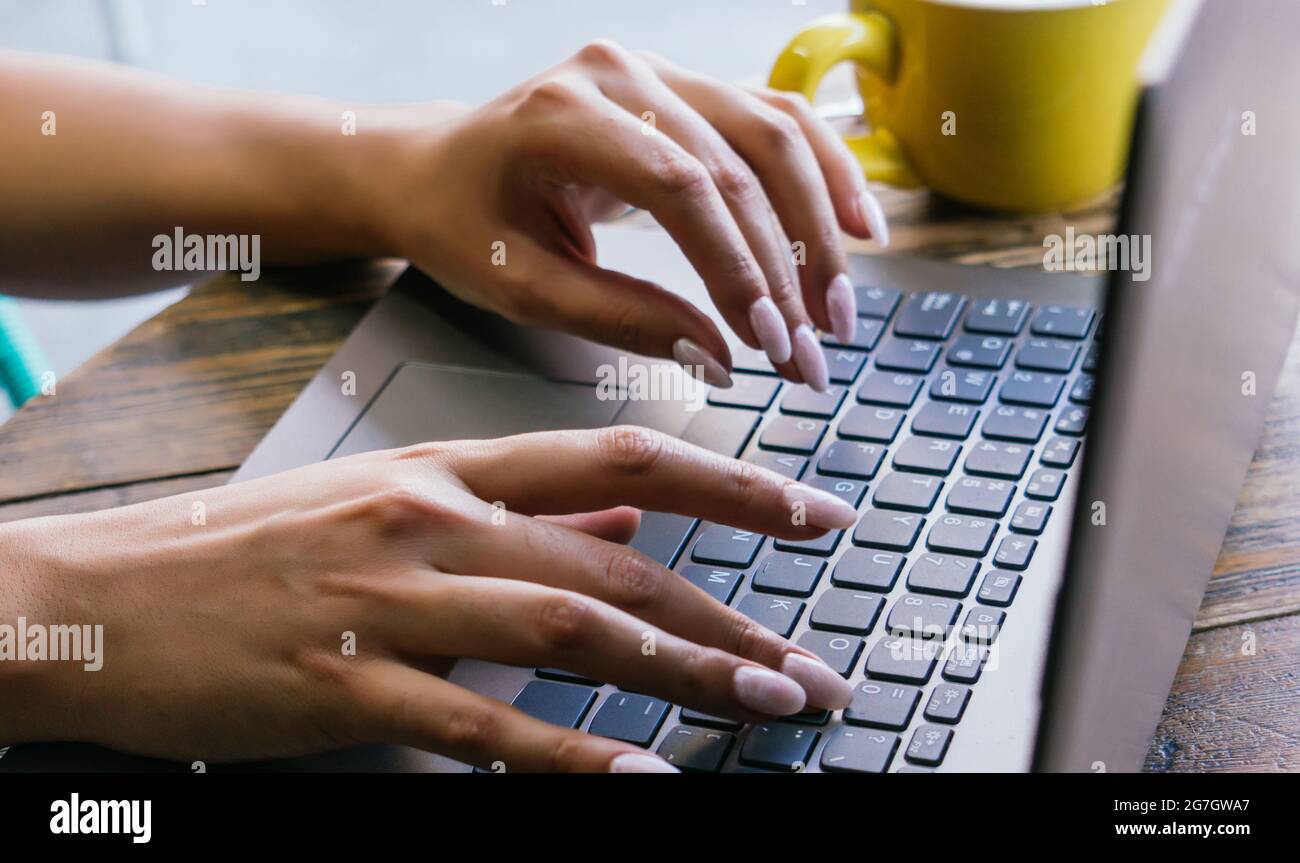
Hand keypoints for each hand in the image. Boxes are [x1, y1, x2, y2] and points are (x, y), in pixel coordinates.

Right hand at [1, 427, 856, 771]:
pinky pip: (482, 728)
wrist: (104, 594)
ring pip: (571, 632)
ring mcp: (393, 605)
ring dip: (682, 674)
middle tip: (808, 665)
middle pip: (617, 562)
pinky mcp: (350, 689)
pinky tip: (639, 779)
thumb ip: (519, 507)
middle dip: (731, 614)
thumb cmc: (250, 543)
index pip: (621, 453)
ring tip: (765, 706)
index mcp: (445, 469)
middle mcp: (433, 524)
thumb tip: (629, 518)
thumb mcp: (391, 498)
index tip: (811, 510)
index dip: (730, 482)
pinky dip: (569, 758)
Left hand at [377, 41, 888, 391]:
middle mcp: (621, 73)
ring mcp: (658, 71)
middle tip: (816, 348)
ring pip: (774, 134)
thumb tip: (719, 357)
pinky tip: (858, 226)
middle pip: (741, 162)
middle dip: (789, 266)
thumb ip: (620, 319)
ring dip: (820, 225)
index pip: (680, 188)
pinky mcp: (684, 88)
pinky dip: (823, 174)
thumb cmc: (463, 224)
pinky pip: (774, 120)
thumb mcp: (522, 286)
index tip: (769, 343)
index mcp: (564, 113)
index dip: (737, 267)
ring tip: (840, 308)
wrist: (435, 168)